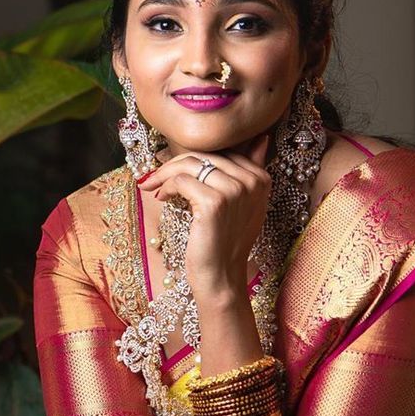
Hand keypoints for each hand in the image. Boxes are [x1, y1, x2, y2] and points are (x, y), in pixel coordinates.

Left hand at [139, 133, 270, 301]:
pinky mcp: (214, 202)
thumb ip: (249, 172)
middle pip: (205, 154)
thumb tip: (261, 138)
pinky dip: (166, 187)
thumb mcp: (244, 205)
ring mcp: (234, 191)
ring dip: (165, 173)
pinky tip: (161, 198)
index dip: (194, 158)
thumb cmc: (226, 242)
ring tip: (153, 186)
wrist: (221, 277)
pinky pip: (181, 180)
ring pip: (190, 163)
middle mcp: (252, 182)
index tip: (174, 170)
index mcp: (261, 179)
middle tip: (155, 175)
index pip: (222, 151)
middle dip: (175, 162)